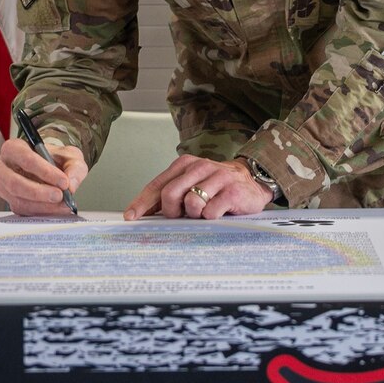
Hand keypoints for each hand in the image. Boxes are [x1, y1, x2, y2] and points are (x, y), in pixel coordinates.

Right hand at [0, 137, 87, 215]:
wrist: (51, 168)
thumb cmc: (56, 158)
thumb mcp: (71, 156)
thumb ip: (75, 168)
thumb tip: (71, 185)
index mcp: (14, 148)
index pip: (25, 159)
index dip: (45, 171)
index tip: (63, 181)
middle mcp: (2, 167)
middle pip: (15, 183)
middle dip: (39, 192)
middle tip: (60, 196)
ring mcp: (3, 186)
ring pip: (18, 199)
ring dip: (42, 205)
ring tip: (63, 204)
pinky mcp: (9, 201)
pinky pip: (22, 210)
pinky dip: (41, 212)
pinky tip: (56, 209)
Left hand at [126, 155, 271, 220]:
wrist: (252, 180)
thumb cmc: (216, 186)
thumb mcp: (191, 184)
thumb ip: (170, 194)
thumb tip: (142, 213)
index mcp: (185, 164)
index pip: (157, 185)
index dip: (142, 203)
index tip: (131, 216)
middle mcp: (200, 167)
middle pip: (170, 194)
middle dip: (171, 211)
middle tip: (181, 216)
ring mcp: (217, 178)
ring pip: (191, 204)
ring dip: (194, 215)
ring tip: (204, 211)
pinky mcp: (232, 191)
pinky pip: (210, 212)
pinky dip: (210, 218)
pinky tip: (217, 212)